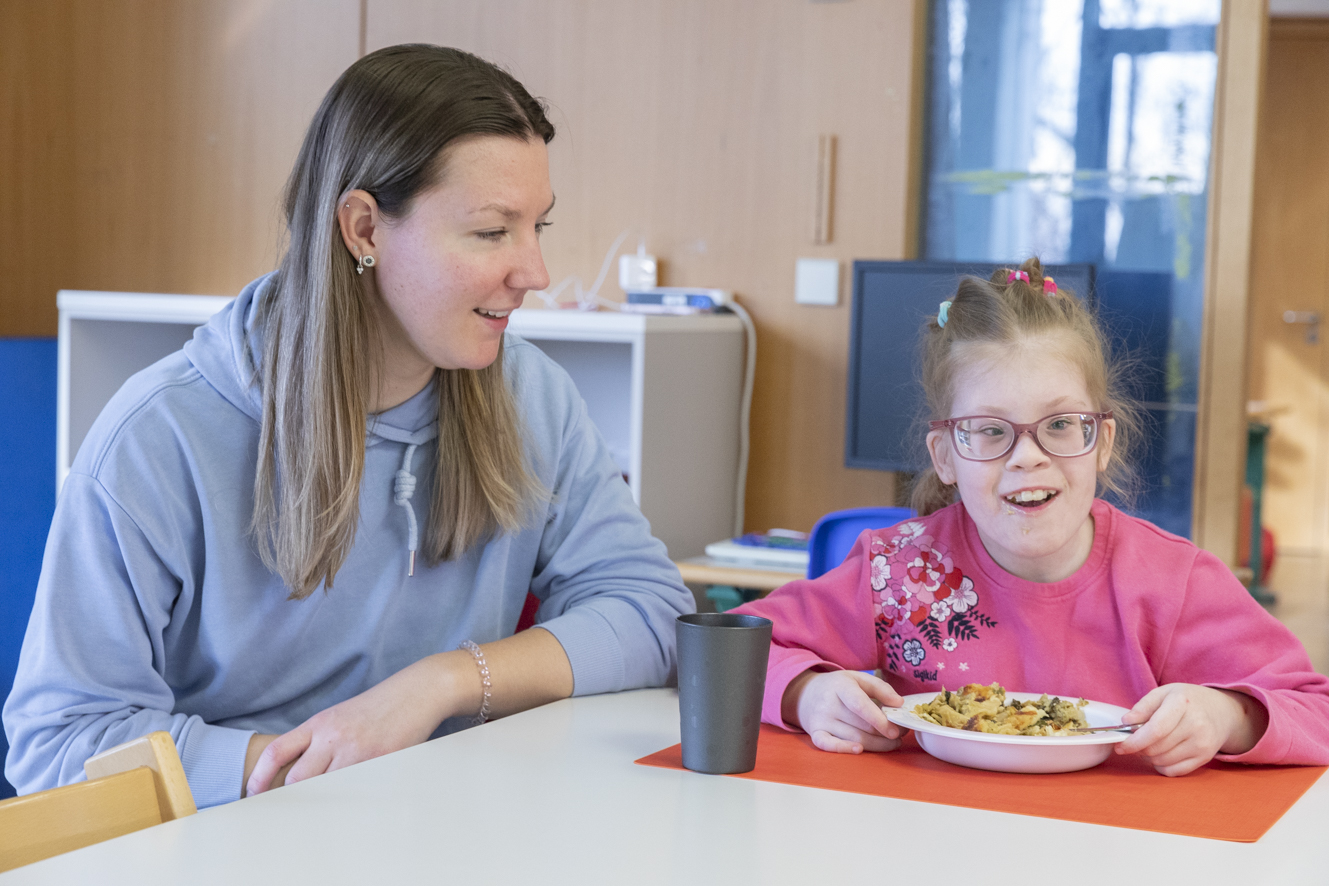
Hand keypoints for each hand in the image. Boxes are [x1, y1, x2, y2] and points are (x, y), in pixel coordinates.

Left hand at [245, 653, 463, 796]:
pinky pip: (355, 788)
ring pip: (325, 788)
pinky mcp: (379, 761)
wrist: (416, 692)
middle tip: (288, 808)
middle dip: (291, 796)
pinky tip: (352, 798)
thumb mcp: (340, 716)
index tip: (253, 793)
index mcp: (319, 723)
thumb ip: (318, 739)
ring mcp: (356, 750)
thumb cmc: (378, 706)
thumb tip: (295, 771)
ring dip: (322, 799)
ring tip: (323, 806)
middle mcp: (333, 736)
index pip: (278, 751)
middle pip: (298, 779)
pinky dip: (350, 796)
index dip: (260, 777)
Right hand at [784, 669, 903, 753]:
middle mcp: (828, 704)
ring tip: (891, 743)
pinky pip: (829, 745)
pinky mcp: (815, 734)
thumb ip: (880, 687)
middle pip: (861, 726)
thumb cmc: (837, 687)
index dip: (879, 720)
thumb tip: (899, 703)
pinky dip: (844, 749)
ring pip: (853, 738)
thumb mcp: (857, 678)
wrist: (805, 694)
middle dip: (885, 734)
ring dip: (876, 745)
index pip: (860, 705)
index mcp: (841, 687)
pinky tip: (859, 750)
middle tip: (900, 734)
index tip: (896, 731)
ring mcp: (821, 720)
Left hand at [1116, 684, 1268, 775]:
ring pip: (1163, 761)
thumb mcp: (1163, 693)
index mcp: (1182, 703)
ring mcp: (1203, 744)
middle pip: (1156, 748)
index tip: (1121, 745)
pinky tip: (1161, 754)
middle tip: (1133, 742)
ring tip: (1149, 745)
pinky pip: (1174, 771)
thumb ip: (1142, 707)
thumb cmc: (1186, 700)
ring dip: (1148, 757)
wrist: (1221, 711)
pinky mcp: (1205, 758)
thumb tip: (1125, 722)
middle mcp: (1196, 725)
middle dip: (1138, 748)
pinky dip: (1161, 766)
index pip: (1156, 730)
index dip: (1135, 741)